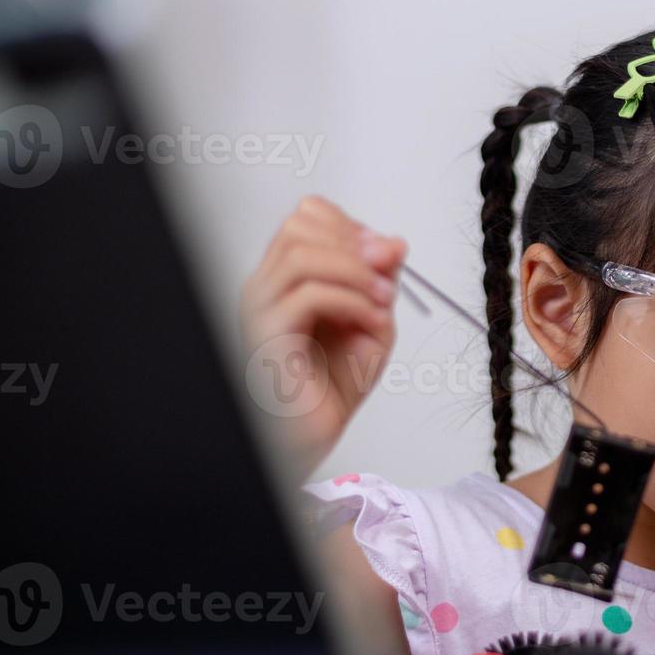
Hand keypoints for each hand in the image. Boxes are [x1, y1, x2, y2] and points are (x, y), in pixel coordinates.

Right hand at [239, 195, 406, 478]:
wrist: (314, 437)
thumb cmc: (331, 388)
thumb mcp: (371, 323)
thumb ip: (380, 282)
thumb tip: (394, 242)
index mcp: (284, 279)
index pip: (304, 218)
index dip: (350, 226)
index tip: (385, 254)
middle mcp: (265, 289)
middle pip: (299, 226)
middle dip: (354, 242)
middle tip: (387, 272)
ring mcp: (260, 311)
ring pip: (301, 255)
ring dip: (356, 272)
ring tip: (384, 301)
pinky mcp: (267, 338)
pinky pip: (307, 296)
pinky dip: (351, 301)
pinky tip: (372, 321)